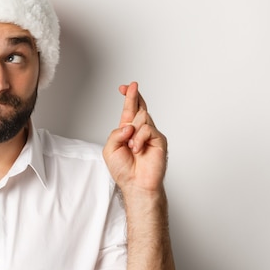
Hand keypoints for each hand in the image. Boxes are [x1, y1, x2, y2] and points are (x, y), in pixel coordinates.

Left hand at [103, 82, 166, 197]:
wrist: (136, 184)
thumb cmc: (123, 170)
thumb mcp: (110, 150)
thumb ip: (116, 134)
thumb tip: (129, 125)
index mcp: (127, 131)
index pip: (129, 110)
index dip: (128, 98)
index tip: (125, 87)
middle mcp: (139, 130)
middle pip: (139, 107)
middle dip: (133, 96)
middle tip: (131, 86)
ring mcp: (150, 134)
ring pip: (142, 117)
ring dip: (132, 132)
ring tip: (131, 147)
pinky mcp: (159, 139)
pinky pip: (148, 129)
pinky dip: (139, 139)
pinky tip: (137, 149)